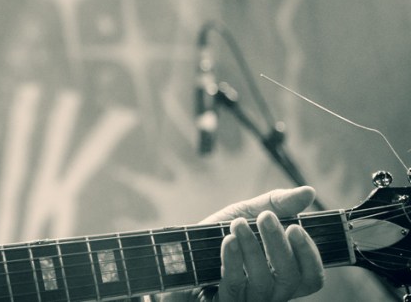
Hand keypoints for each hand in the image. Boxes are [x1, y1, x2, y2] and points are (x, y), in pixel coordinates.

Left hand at [159, 187, 324, 301]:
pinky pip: (234, 287)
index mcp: (280, 274)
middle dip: (279, 245)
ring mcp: (247, 301)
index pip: (311, 278)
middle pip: (290, 278)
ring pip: (264, 284)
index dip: (309, 255)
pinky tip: (227, 240)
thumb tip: (309, 192)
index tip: (295, 227)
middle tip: (266, 218)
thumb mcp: (244, 215)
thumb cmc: (214, 237)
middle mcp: (269, 293)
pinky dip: (233, 260)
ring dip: (253, 249)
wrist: (172, 254)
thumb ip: (275, 206)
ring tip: (239, 224)